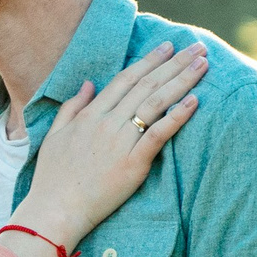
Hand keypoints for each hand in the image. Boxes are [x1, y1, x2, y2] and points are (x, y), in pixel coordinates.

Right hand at [10, 41, 205, 250]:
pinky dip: (177, 116)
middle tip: (197, 47)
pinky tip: (194, 101)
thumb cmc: (53, 177)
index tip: (168, 47)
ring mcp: (120, 142)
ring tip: (203, 65)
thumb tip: (89, 83)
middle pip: (146, 85)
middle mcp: (107, 123)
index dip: (149, 61)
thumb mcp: (54, 136)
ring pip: (156, 103)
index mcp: (90, 115)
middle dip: (174, 63)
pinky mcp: (133, 163)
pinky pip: (159, 134)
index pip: (125, 79)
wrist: (56, 209)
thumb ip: (72, 107)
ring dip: (182, 81)